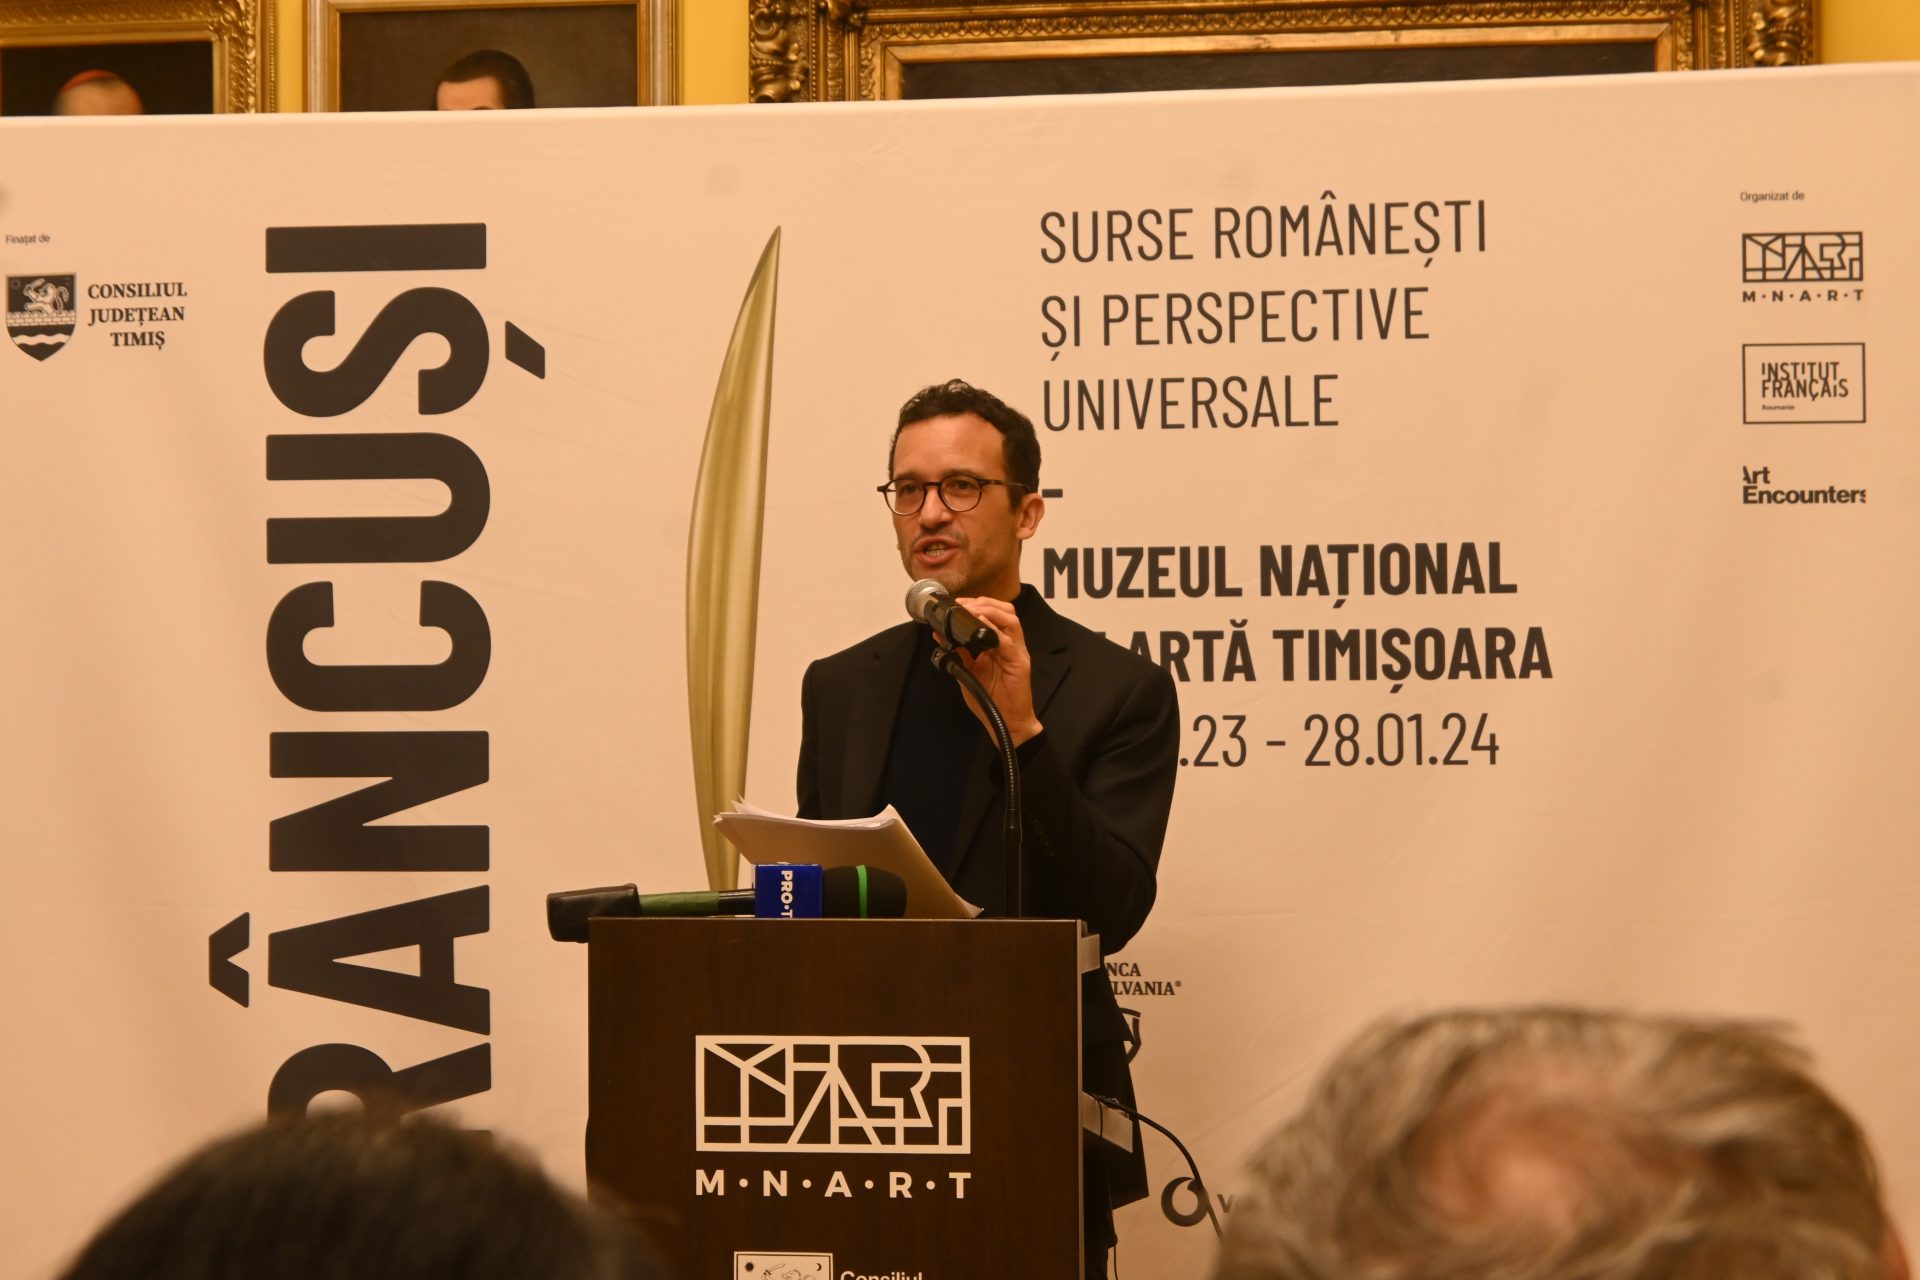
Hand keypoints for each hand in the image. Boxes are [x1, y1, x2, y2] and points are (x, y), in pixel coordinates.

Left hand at [952, 596, 1042, 745]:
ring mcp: (1018, 653)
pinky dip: (996, 632)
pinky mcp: (1020, 665)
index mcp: (1000, 645)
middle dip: (985, 602)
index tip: (959, 603)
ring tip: (974, 610)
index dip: (978, 604)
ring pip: (1012, 621)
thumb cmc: (992, 700)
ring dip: (991, 611)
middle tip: (964, 603)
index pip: (994, 615)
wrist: (1009, 724)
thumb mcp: (970, 673)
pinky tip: (983, 627)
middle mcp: (1011, 645)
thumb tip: (942, 637)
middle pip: (1006, 611)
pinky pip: (1009, 643)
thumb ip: (960, 654)